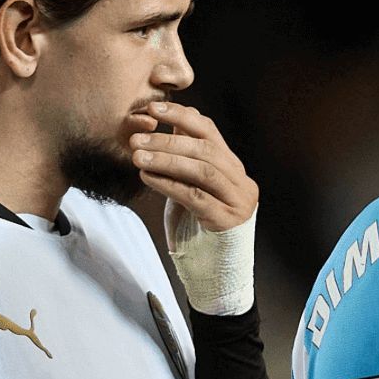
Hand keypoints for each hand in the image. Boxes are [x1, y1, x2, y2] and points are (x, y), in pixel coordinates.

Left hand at [132, 100, 257, 232]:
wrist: (213, 270)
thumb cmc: (197, 227)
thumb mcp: (190, 186)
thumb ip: (185, 159)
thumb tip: (169, 124)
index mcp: (233, 168)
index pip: (209, 131)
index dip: (181, 116)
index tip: (153, 109)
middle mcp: (241, 182)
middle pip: (205, 150)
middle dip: (167, 141)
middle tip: (136, 140)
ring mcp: (238, 202)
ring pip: (202, 171)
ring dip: (166, 160)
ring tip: (137, 157)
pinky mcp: (228, 221)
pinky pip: (195, 197)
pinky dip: (169, 184)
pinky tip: (148, 177)